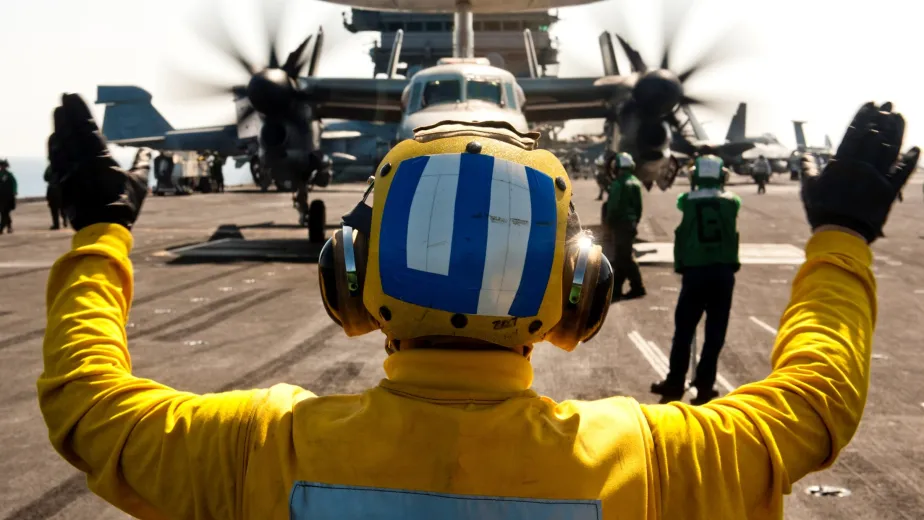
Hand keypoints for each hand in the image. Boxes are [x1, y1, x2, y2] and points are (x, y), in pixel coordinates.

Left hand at [48, 93, 151, 231]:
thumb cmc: (124, 205)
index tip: (74, 96)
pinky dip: (54, 146)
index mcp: (101, 159)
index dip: (80, 111)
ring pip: (62, 142)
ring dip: (59, 125)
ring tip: (57, 111)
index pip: (88, 128)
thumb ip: (142, 164)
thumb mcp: (139, 183)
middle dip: (68, 112)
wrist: (103, 227)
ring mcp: (70, 171)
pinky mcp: (62, 182)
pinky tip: (54, 137)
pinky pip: (56, 159)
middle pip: (72, 131)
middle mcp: (82, 161)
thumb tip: (148, 151)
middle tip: (64, 96)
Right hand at [801, 102, 918, 242]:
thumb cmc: (821, 210)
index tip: (871, 104)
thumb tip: (803, 156)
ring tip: (900, 117)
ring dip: (897, 132)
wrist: (840, 232)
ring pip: (890, 149)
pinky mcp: (889, 192)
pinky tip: (916, 148)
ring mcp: (877, 178)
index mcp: (842, 164)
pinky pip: (902, 173)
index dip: (864, 117)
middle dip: (882, 118)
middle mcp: (861, 166)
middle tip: (889, 104)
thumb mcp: (808, 188)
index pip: (855, 133)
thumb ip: (807, 169)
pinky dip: (910, 160)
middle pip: (874, 137)